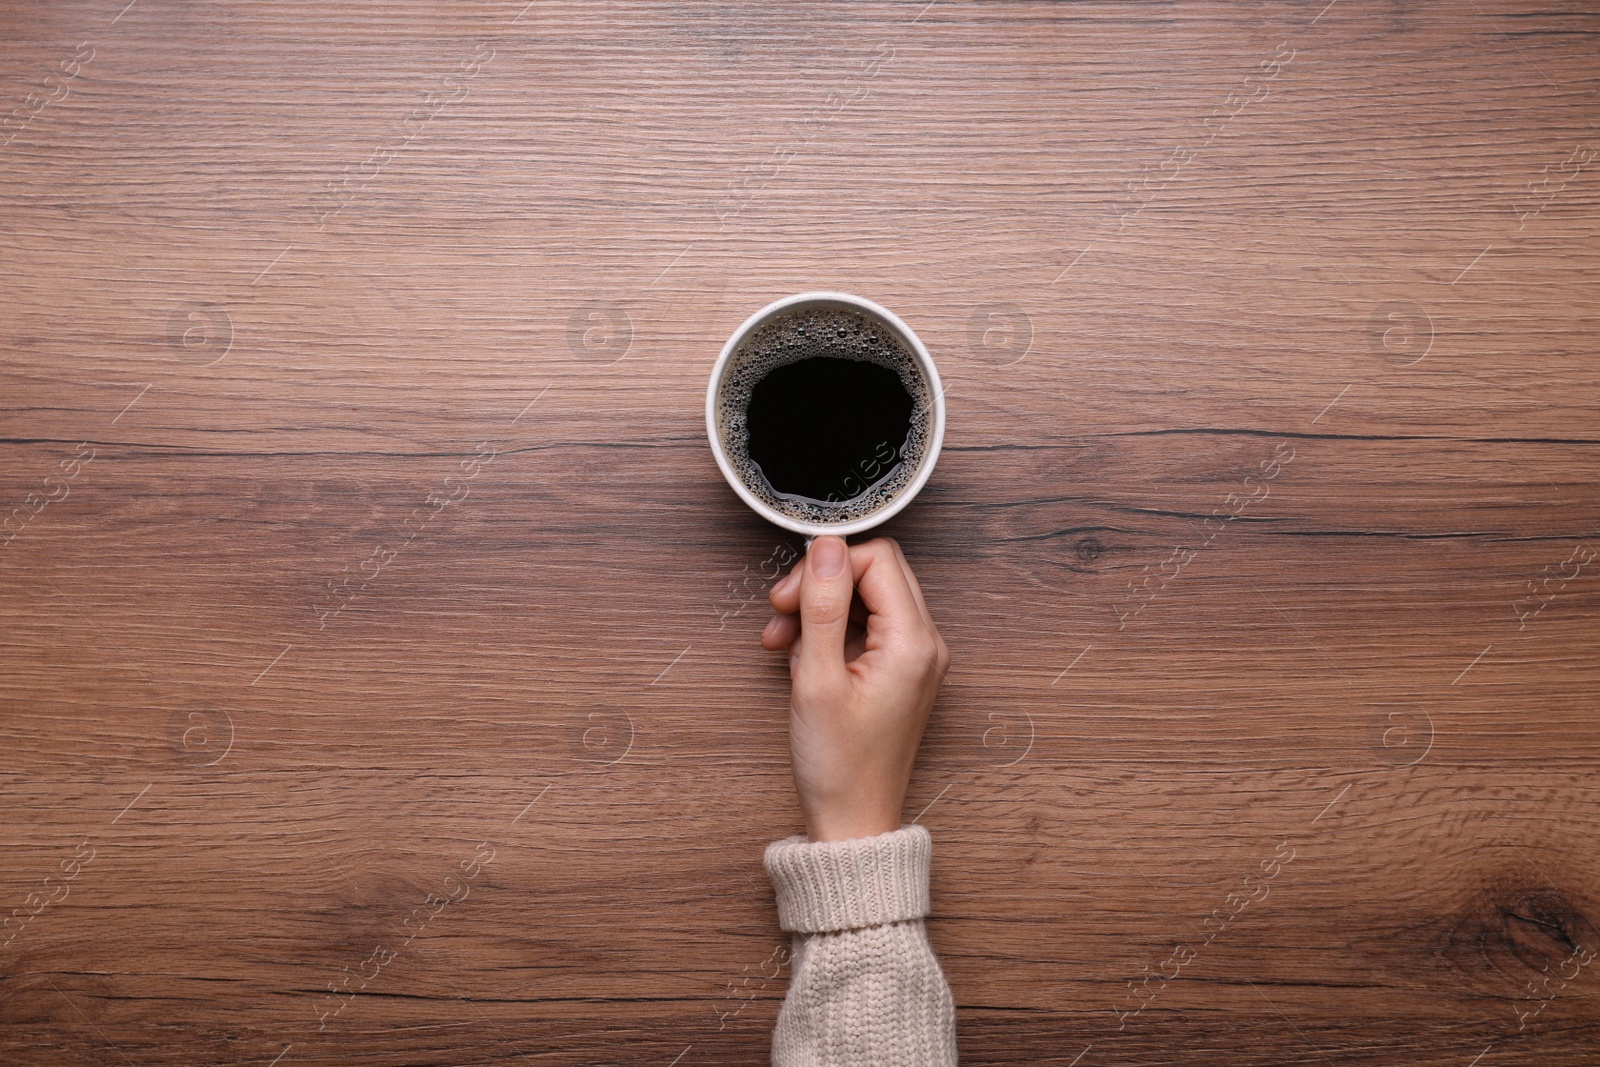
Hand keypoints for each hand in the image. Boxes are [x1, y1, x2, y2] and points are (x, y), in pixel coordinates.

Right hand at [759, 535, 950, 842]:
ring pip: (867, 599)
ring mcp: (916, 658)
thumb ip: (822, 606)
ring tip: (782, 641)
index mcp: (914, 642)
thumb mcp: (817, 680)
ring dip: (820, 609)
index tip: (788, 596)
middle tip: (780, 612)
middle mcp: (926, 644)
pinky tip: (802, 659)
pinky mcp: (901, 671)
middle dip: (821, 585)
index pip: (876, 559)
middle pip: (874, 574)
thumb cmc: (838, 765)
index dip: (826, 567)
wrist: (853, 821)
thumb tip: (825, 546)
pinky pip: (867, 628)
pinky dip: (831, 633)